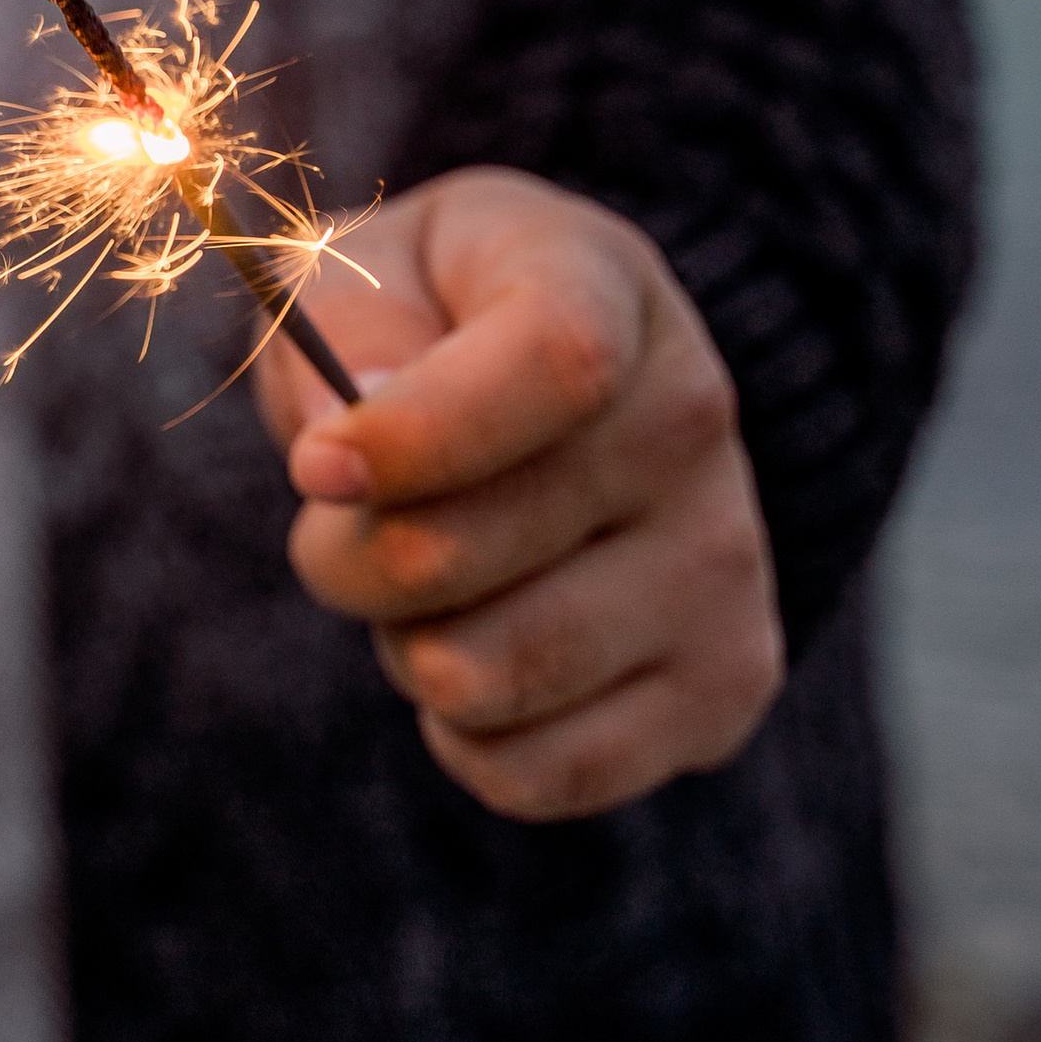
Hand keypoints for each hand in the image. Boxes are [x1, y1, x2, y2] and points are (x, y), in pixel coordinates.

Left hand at [253, 168, 781, 818]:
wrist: (589, 399)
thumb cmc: (443, 322)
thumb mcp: (377, 267)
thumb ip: (350, 329)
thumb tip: (347, 441)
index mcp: (606, 287)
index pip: (554, 365)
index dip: (417, 434)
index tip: (317, 471)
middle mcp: (691, 423)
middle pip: (467, 547)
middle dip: (347, 558)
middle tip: (343, 528)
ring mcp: (723, 564)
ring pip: (487, 676)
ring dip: (409, 650)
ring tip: (433, 588)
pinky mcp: (723, 687)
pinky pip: (534, 774)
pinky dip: (465, 738)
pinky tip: (480, 656)